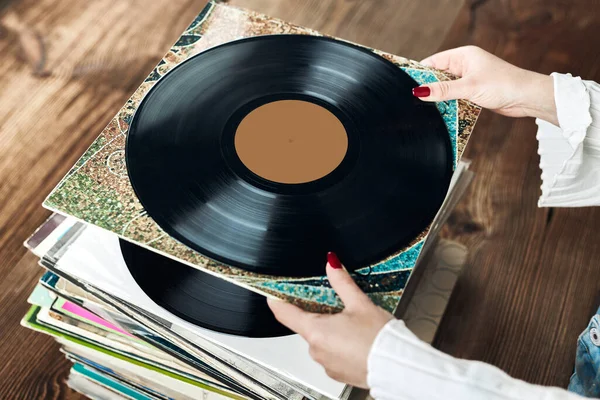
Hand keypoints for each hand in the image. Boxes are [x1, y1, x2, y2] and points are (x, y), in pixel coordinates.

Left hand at [267, 253, 393, 387]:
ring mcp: (327, 363)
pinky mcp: (338, 372)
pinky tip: (356, 339)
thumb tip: (331, 263)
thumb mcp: (360, 304)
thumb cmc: (379, 340)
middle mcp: (317, 350)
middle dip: (318, 314)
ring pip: (321, 340)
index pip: (284, 314)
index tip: (273, 293)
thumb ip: (342, 282)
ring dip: (331, 331)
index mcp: (316, 331)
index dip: (277, 300)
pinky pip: (332, 354)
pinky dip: (340, 345)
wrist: (398, 367)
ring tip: (353, 324)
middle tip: (335, 304)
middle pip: (306, 326)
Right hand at [415, 46, 557, 125]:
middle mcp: (465, 66)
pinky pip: (455, 99)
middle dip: (429, 89)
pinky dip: (449, 106)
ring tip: (427, 108)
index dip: (419, 73)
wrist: (526, 98)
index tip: (407, 85)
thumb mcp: (469, 87)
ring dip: (440, 100)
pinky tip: (442, 113)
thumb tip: (420, 92)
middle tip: (415, 100)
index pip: (433, 62)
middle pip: (438, 78)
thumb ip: (443, 91)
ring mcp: (469, 80)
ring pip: (446, 90)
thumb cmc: (504, 85)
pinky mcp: (473, 93)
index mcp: (463, 56)